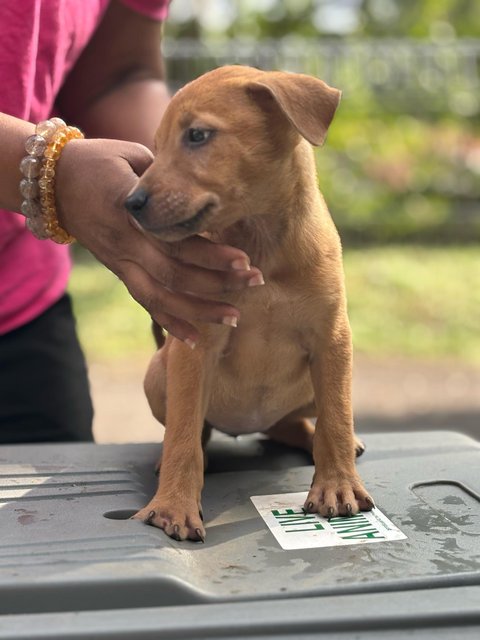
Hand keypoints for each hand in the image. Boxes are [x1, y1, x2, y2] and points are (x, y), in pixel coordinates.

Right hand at [55, 138, 262, 344]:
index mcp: (130, 213)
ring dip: (200, 311)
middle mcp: (126, 244)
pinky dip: (170, 323)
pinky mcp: (119, 272)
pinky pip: (144, 303)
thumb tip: (201, 191)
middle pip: (175, 275)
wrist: (52, 183)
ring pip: (161, 298)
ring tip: (235, 317)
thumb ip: (163, 179)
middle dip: (217, 283)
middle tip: (256, 281)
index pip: (177, 242)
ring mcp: (120, 262)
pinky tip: (195, 339)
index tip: (244, 259)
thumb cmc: (98, 161)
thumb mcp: (131, 156)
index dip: (211, 255)